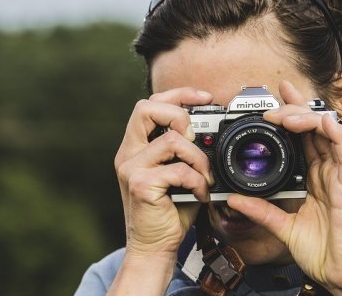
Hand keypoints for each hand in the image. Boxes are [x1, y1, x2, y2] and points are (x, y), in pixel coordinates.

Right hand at [108, 88, 213, 294]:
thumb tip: (213, 131)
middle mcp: (128, 153)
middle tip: (196, 139)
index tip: (204, 98)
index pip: (149, 104)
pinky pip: (178, 169)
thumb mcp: (179, 174)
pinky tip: (200, 194)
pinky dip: (197, 181)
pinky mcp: (140, 184)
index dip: (178, 94)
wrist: (154, 248)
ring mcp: (130, 168)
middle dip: (179, 115)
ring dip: (198, 159)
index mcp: (135, 147)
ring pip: (171, 140)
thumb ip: (186, 151)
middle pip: (147, 108)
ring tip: (204, 178)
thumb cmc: (170, 211)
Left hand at [227, 80, 341, 295]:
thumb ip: (260, 210)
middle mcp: (328, 171)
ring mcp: (339, 175)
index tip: (272, 99)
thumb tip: (232, 198)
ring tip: (284, 114)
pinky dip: (333, 132)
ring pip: (328, 130)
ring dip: (306, 116)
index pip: (302, 136)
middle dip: (294, 107)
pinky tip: (318, 123)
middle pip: (314, 127)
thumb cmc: (322, 252)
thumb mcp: (282, 227)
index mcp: (314, 177)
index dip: (290, 114)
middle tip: (273, 100)